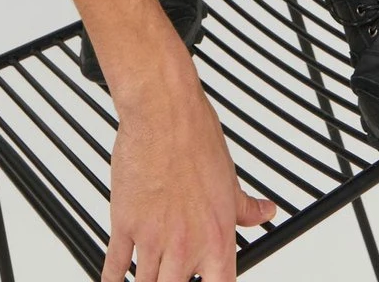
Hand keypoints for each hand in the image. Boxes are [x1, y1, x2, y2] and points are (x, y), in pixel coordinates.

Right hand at [100, 68, 275, 281]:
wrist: (165, 114)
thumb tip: (265, 212)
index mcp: (217, 238)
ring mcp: (153, 237)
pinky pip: (116, 267)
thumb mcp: (229, 179)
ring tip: (147, 281)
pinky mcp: (125, 224)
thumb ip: (245, 207)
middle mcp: (186, 245)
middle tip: (170, 279)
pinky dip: (113, 280)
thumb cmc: (197, 139)